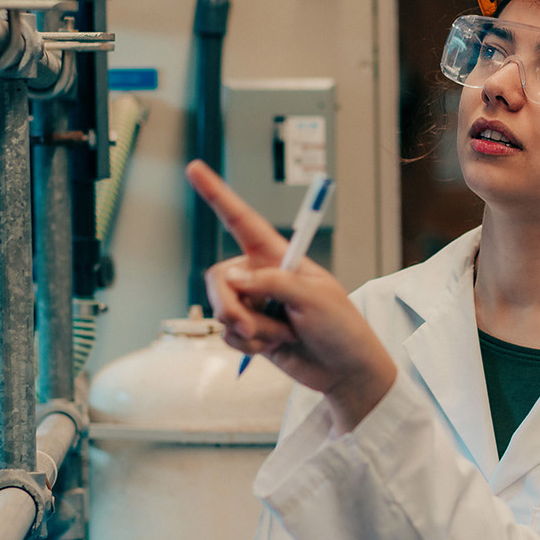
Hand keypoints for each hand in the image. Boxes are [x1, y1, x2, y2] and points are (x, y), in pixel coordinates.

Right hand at [186, 161, 397, 426]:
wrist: (345, 371)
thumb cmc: (341, 328)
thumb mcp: (313, 298)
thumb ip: (271, 283)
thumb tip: (233, 278)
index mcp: (279, 256)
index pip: (242, 221)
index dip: (217, 195)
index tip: (194, 168)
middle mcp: (262, 276)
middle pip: (219, 279)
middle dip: (230, 305)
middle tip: (250, 326)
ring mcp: (255, 305)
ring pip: (222, 311)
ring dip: (250, 331)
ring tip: (280, 336)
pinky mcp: (251, 332)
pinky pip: (228, 335)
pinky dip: (248, 346)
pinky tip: (273, 348)